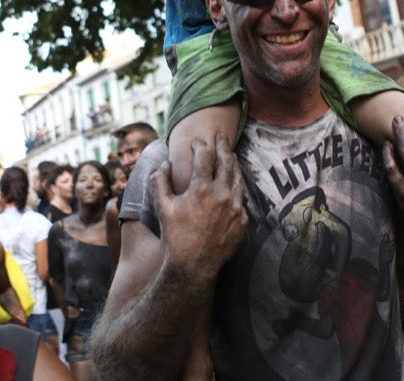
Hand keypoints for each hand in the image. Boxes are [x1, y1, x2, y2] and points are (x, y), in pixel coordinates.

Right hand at [155, 134, 247, 282]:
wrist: (193, 266)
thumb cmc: (175, 236)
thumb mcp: (162, 207)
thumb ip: (160, 181)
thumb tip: (165, 163)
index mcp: (201, 189)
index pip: (204, 156)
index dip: (200, 145)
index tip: (196, 143)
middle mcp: (222, 195)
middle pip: (227, 161)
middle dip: (223, 145)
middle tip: (221, 136)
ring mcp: (235, 208)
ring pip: (238, 177)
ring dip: (233, 163)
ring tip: (229, 154)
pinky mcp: (243, 220)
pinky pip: (241, 197)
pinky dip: (236, 186)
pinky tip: (232, 182)